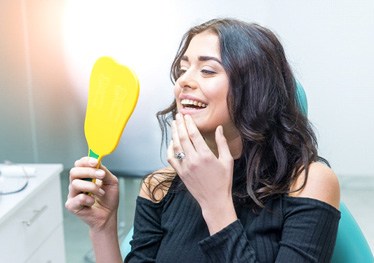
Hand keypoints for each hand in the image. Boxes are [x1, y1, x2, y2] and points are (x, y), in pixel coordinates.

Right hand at [65, 156, 118, 231]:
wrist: (108, 215)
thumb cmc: (108, 199)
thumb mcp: (111, 182)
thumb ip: (104, 171)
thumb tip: (98, 163)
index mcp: (85, 176)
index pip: (79, 164)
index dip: (86, 161)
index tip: (96, 162)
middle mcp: (76, 184)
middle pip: (74, 171)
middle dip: (89, 171)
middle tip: (101, 175)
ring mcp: (73, 194)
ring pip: (75, 184)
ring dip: (92, 187)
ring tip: (101, 193)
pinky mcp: (71, 205)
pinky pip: (78, 198)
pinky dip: (89, 199)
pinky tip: (93, 202)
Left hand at [168, 114, 236, 232]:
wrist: (214, 201)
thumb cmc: (223, 181)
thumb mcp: (227, 161)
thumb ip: (222, 143)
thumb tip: (219, 128)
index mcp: (205, 155)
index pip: (194, 134)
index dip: (189, 123)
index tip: (187, 116)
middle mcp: (193, 160)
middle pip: (183, 137)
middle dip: (179, 124)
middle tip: (177, 115)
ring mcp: (185, 167)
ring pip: (176, 146)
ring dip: (174, 134)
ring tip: (174, 124)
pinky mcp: (180, 173)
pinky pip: (171, 159)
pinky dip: (170, 149)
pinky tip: (171, 142)